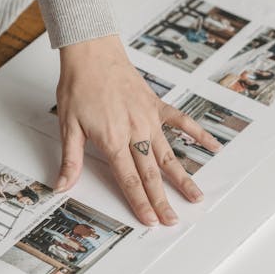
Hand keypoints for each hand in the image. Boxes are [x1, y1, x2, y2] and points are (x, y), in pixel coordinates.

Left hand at [55, 35, 220, 225]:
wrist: (92, 52)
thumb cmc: (79, 85)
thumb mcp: (68, 125)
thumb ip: (71, 159)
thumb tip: (62, 185)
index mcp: (113, 139)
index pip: (129, 179)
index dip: (140, 203)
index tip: (150, 220)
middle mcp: (135, 132)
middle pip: (151, 174)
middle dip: (162, 200)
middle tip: (173, 220)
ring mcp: (149, 119)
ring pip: (168, 155)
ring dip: (183, 178)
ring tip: (196, 196)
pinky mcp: (156, 106)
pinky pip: (182, 121)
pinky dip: (198, 134)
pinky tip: (212, 146)